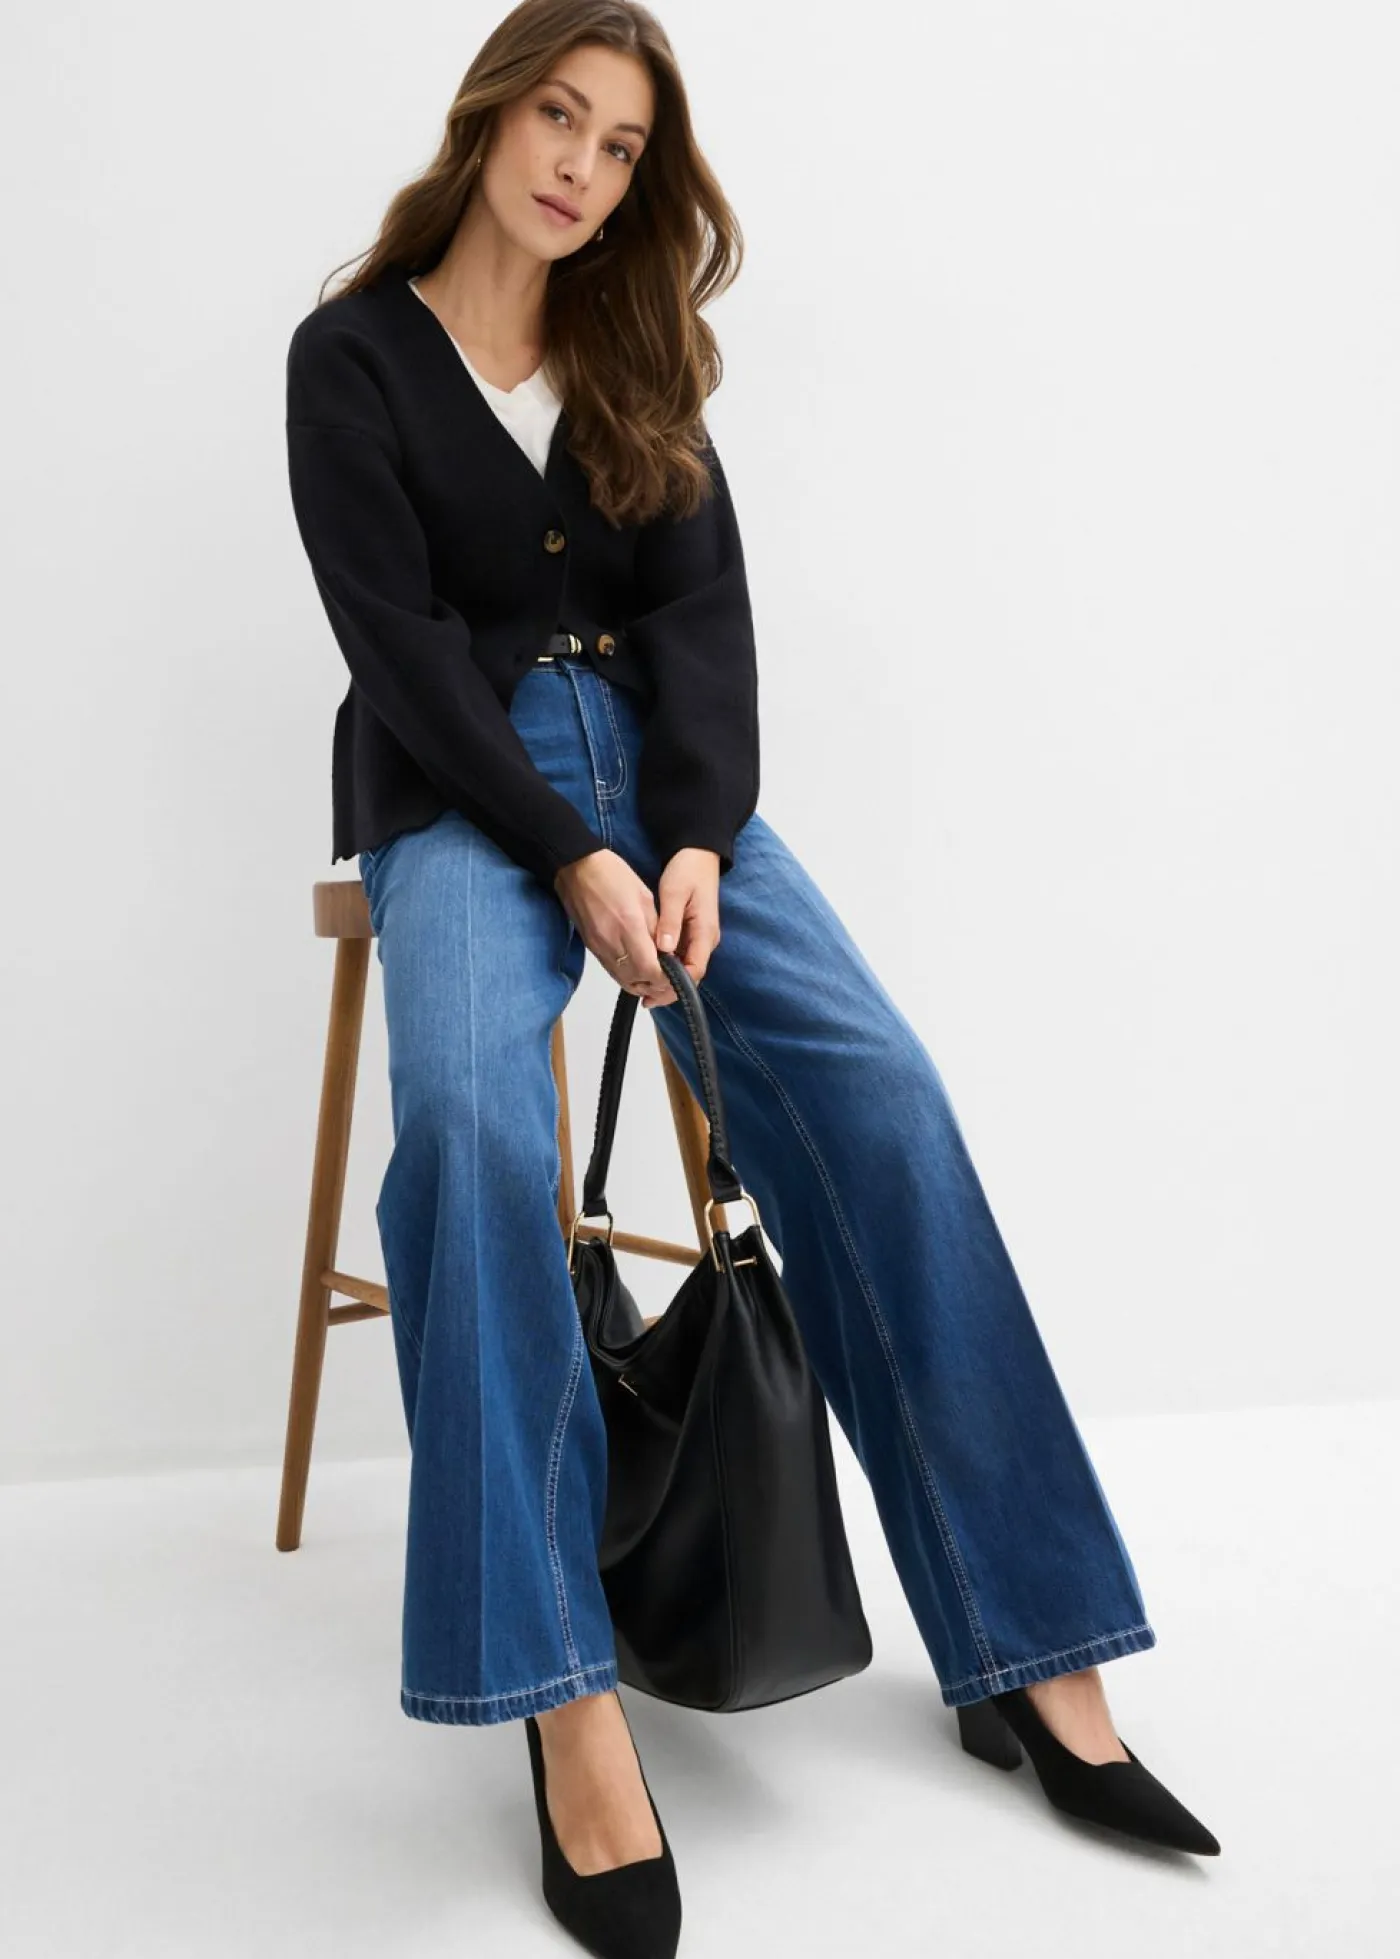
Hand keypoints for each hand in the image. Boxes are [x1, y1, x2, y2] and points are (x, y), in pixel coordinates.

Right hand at [553, 849, 674, 1007]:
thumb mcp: (644, 897)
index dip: (666, 979)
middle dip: (657, 985)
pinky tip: (638, 969)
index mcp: (629, 926)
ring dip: (642, 984)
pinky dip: (628, 976)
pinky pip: (613, 972)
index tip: (676, 975)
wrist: (578, 869)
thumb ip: (656, 928)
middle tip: (670, 978)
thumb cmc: (612, 875)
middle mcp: (612, 943)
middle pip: (637, 981)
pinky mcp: (592, 948)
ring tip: (656, 976)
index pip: (650, 970)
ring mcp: (599, 948)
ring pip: (624, 981)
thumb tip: (666, 952)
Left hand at [649, 848, 721, 1005]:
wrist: (699, 854)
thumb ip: (669, 922)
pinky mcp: (693, 933)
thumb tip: (664, 949)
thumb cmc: (688, 870)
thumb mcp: (674, 894)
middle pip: (690, 974)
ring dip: (667, 979)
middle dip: (669, 989)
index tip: (655, 993)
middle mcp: (706, 939)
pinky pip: (681, 956)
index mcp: (705, 931)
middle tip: (645, 998)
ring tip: (643, 988)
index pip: (694, 970)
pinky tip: (650, 968)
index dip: (676, 986)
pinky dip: (667, 965)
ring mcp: (700, 937)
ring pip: (685, 967)